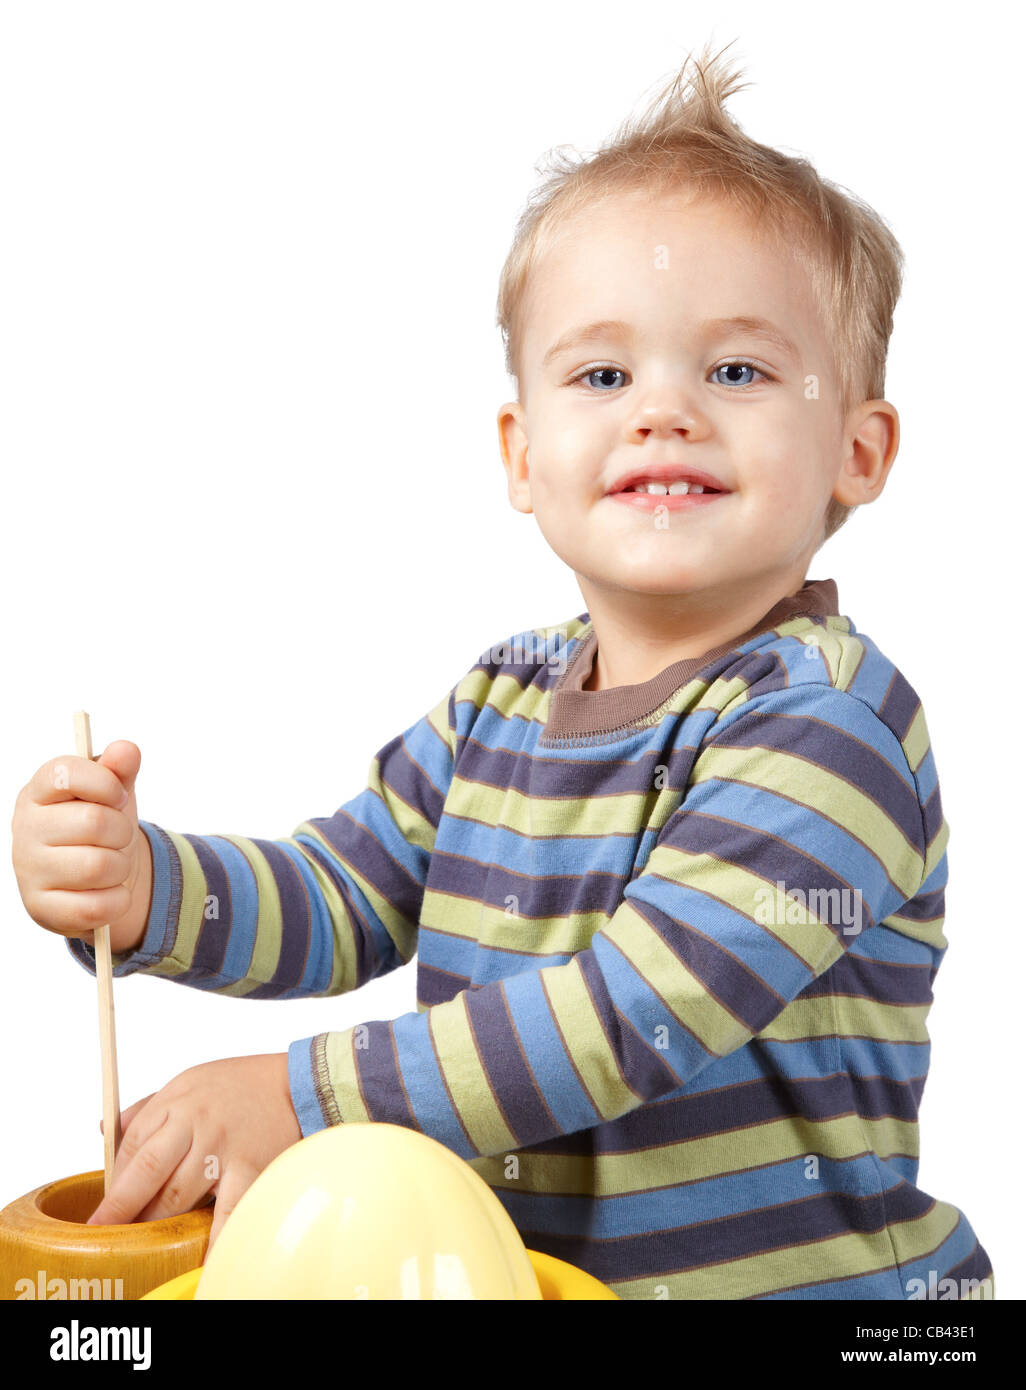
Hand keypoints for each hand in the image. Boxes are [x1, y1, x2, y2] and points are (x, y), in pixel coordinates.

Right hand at [11, 740, 150, 953]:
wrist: (96, 879)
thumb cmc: (102, 826)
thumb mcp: (113, 793)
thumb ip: (120, 769)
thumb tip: (126, 750)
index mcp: (39, 791)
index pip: (65, 772)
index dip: (105, 783)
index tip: (118, 796)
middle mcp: (25, 828)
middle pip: (94, 822)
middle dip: (122, 831)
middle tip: (118, 837)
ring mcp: (28, 870)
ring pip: (98, 867)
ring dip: (121, 867)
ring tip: (112, 865)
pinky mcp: (40, 908)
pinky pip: (96, 906)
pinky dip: (117, 900)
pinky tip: (108, 892)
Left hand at [86, 1053, 302, 1253]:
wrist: (298, 1081)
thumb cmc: (239, 1085)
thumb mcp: (187, 1082)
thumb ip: (147, 1108)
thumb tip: (104, 1131)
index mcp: (176, 1101)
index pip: (131, 1145)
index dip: (115, 1181)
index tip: (103, 1207)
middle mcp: (195, 1122)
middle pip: (147, 1172)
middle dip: (122, 1208)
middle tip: (106, 1235)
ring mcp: (223, 1148)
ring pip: (177, 1196)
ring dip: (158, 1223)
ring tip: (148, 1244)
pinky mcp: (250, 1169)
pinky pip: (226, 1212)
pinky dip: (212, 1241)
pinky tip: (199, 1263)